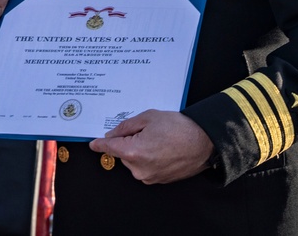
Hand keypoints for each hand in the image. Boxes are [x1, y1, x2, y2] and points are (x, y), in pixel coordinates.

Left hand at [89, 110, 213, 184]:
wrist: (204, 142)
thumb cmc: (179, 128)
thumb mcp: (148, 118)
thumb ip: (126, 126)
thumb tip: (112, 134)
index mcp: (133, 152)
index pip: (109, 148)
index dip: (100, 144)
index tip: (93, 144)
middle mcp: (139, 169)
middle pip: (123, 153)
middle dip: (129, 141)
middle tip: (147, 130)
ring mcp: (149, 177)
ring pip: (134, 160)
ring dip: (140, 150)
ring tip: (159, 139)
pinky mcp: (159, 180)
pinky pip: (146, 167)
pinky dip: (149, 158)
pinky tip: (163, 148)